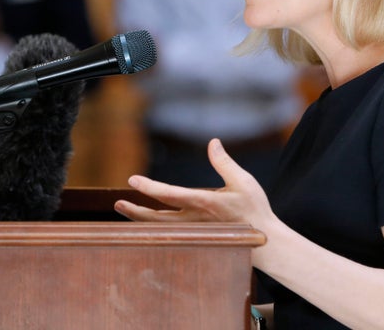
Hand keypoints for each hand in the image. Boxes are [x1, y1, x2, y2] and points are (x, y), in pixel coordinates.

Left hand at [114, 138, 273, 228]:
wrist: (265, 242)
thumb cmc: (255, 209)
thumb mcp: (243, 181)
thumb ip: (224, 162)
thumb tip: (213, 142)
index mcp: (205, 203)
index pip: (171, 195)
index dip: (150, 188)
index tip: (132, 181)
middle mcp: (196, 220)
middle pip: (158, 219)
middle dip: (136, 210)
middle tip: (118, 203)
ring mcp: (195, 231)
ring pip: (161, 228)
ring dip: (140, 219)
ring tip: (124, 209)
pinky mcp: (198, 236)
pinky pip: (169, 232)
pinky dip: (153, 227)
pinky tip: (144, 221)